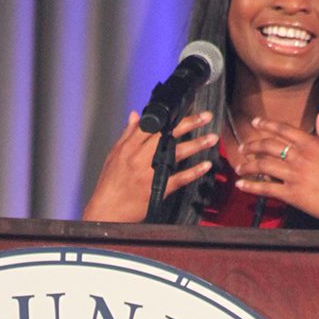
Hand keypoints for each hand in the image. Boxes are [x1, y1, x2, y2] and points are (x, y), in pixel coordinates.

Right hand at [83, 110, 217, 221]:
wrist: (106, 211)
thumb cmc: (109, 183)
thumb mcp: (114, 154)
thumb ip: (127, 134)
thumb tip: (135, 115)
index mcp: (128, 147)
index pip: (152, 125)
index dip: (170, 115)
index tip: (185, 107)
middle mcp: (139, 157)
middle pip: (167, 135)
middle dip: (189, 124)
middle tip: (206, 116)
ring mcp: (149, 173)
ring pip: (176, 154)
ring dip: (197, 144)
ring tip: (212, 138)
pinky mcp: (157, 189)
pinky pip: (179, 178)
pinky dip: (194, 171)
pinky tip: (206, 165)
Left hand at [234, 112, 318, 232]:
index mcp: (312, 144)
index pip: (283, 129)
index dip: (266, 124)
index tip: (255, 122)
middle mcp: (301, 157)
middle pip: (268, 146)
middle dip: (252, 145)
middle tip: (243, 147)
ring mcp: (295, 176)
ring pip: (263, 166)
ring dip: (247, 166)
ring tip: (239, 167)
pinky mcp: (292, 194)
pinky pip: (266, 189)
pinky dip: (251, 187)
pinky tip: (241, 185)